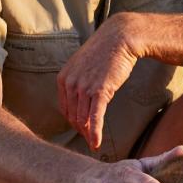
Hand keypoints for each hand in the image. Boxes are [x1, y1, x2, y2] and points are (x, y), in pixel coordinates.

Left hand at [57, 14, 139, 149]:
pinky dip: (95, 132)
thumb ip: (77, 82)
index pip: (65, 108)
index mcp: (63, 78)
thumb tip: (79, 98)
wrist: (119, 38)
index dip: (73, 121)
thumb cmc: (104, 52)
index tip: (81, 129)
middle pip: (72, 116)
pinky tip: (96, 143)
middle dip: (80, 130)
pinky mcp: (99, 91)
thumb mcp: (83, 66)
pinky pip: (94, 117)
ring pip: (82, 119)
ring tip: (93, 143)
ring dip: (88, 134)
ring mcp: (84, 88)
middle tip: (88, 140)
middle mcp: (70, 84)